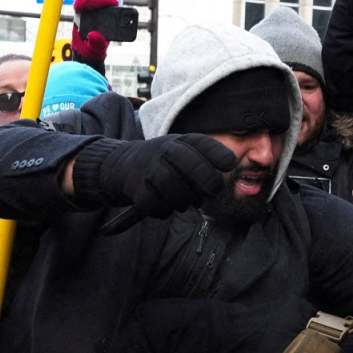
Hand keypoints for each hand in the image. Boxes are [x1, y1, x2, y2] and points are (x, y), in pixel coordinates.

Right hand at [73, 135, 235, 216]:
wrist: (123, 164)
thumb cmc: (165, 163)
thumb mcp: (184, 153)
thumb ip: (204, 165)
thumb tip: (216, 188)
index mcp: (181, 141)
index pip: (202, 144)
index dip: (218, 155)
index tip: (229, 164)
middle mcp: (165, 151)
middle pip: (191, 165)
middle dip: (208, 181)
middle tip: (212, 191)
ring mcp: (150, 168)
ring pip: (174, 188)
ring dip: (184, 200)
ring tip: (184, 202)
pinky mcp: (136, 188)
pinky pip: (155, 204)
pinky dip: (163, 210)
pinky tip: (163, 206)